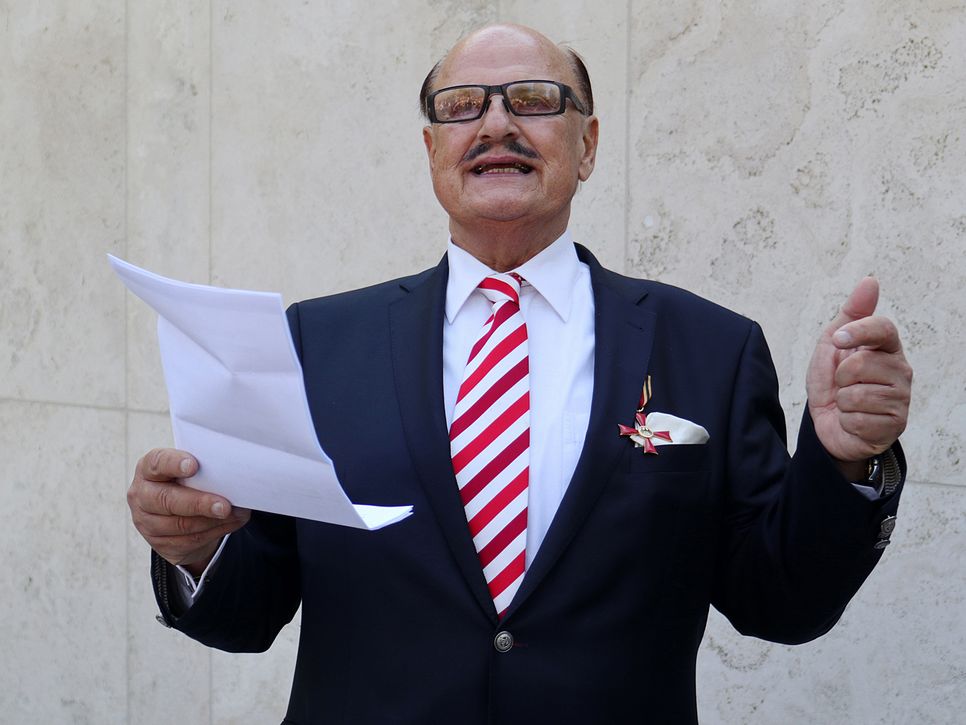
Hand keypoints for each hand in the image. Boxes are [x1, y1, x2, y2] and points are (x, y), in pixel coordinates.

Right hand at [128, 448, 250, 574]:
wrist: (178, 512)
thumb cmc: (188, 482)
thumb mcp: (190, 471)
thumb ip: (203, 470)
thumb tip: (234, 475)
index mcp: (148, 469)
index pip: (157, 463)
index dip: (174, 464)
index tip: (193, 466)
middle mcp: (142, 494)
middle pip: (167, 500)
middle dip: (199, 503)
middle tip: (224, 506)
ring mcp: (147, 522)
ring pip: (181, 525)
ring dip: (212, 521)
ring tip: (235, 513)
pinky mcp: (160, 543)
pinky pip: (190, 540)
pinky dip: (215, 531)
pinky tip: (230, 522)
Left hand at [806, 277, 912, 467]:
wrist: (831, 424)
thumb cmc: (834, 382)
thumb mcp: (833, 344)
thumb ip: (852, 313)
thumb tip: (870, 281)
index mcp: (887, 348)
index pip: (883, 329)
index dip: (858, 332)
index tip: (838, 341)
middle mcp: (900, 371)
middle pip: (861, 364)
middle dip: (840, 377)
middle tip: (843, 384)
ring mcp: (901, 399)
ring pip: (857, 395)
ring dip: (842, 401)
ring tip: (849, 404)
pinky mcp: (895, 424)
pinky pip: (858, 419)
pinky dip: (847, 421)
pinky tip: (855, 420)